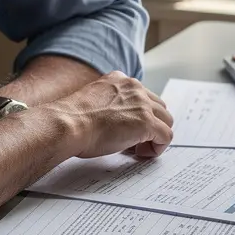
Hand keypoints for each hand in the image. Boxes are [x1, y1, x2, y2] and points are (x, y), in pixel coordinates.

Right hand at [47, 71, 173, 158]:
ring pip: (166, 120)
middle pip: (158, 107)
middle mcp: (134, 87)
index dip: (139, 115)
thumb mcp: (92, 102)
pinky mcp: (146, 122)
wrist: (67, 124)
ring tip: (138, 149)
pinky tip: (142, 153)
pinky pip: (166, 136)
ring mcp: (142, 104)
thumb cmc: (72, 120)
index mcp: (120, 80)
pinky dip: (158, 147)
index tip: (129, 129)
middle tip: (135, 142)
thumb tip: (119, 124)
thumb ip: (109, 105)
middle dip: (151, 125)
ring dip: (156, 135)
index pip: (143, 96)